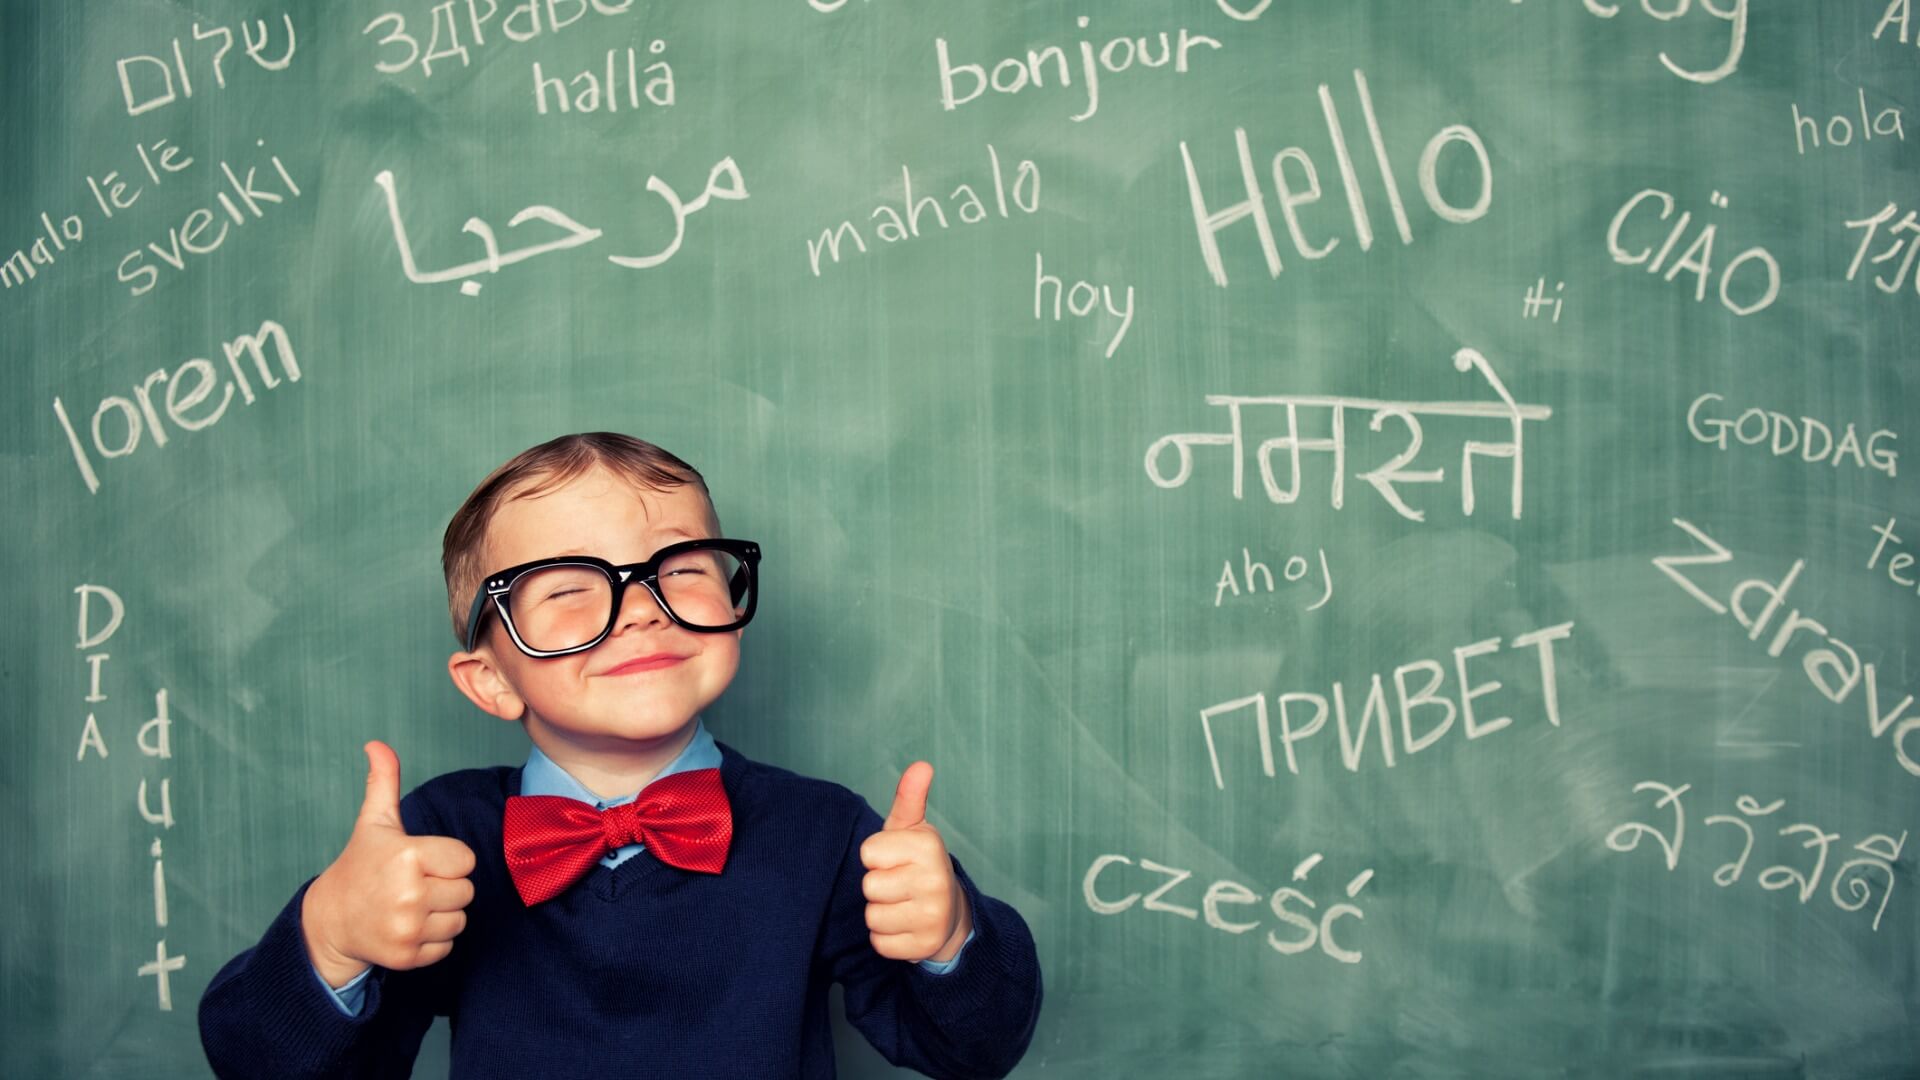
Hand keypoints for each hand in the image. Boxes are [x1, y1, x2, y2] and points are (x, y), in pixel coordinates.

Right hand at [301, 741, 477, 987]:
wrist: (330, 920)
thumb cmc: (361, 865)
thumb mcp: (374, 823)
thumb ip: (384, 782)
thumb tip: (376, 744)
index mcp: (408, 855)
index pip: (465, 859)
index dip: (447, 860)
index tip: (420, 862)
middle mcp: (409, 893)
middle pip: (466, 891)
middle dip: (445, 887)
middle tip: (414, 885)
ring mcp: (407, 928)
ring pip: (460, 919)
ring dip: (441, 914)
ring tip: (410, 906)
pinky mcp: (407, 956)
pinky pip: (447, 946)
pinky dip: (432, 940)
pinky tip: (407, 928)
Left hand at [860, 761, 971, 963]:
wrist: (950, 913)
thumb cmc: (918, 864)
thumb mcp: (912, 829)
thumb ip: (909, 797)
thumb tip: (921, 765)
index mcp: (928, 845)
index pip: (868, 853)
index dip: (877, 857)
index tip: (895, 859)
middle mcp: (935, 880)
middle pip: (869, 886)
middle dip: (878, 886)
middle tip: (900, 884)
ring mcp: (933, 915)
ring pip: (872, 917)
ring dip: (881, 913)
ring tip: (902, 905)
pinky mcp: (925, 945)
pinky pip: (880, 943)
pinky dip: (887, 938)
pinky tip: (905, 926)